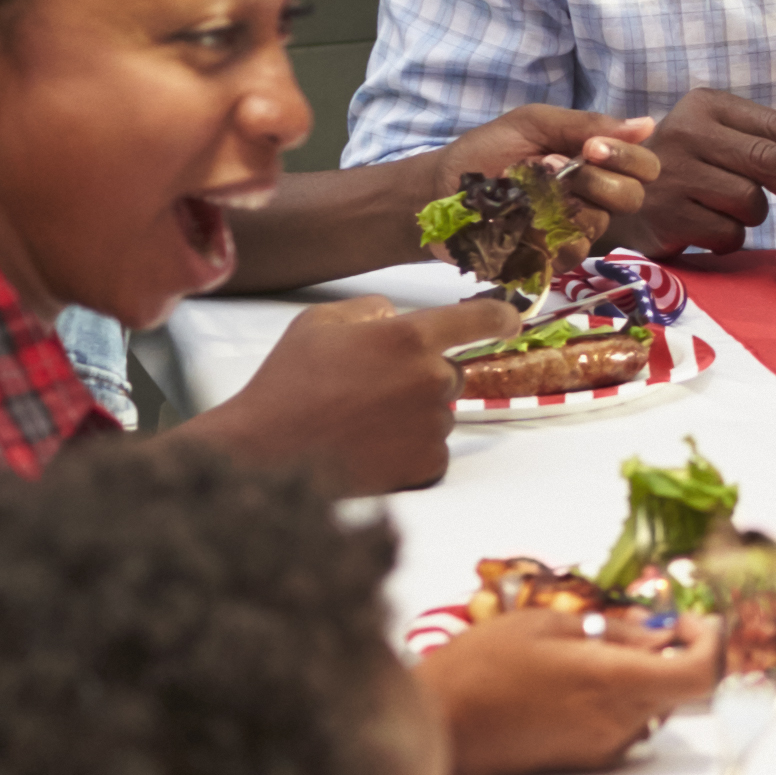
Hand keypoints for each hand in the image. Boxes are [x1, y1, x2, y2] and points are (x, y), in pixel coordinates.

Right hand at [183, 298, 493, 495]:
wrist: (267, 452)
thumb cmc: (287, 383)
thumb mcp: (319, 323)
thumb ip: (368, 310)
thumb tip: (394, 314)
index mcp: (408, 337)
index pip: (480, 320)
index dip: (499, 319)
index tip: (509, 322)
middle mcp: (431, 379)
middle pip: (451, 373)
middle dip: (423, 378)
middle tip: (374, 390)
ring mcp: (432, 425)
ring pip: (440, 413)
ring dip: (415, 415)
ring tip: (362, 422)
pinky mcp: (427, 465)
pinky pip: (434, 450)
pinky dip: (411, 449)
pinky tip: (370, 447)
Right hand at [423, 597, 725, 774]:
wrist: (431, 729)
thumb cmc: (478, 669)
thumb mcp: (545, 624)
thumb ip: (612, 631)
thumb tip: (658, 635)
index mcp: (614, 683)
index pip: (703, 674)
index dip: (711, 644)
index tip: (690, 622)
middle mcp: (618, 723)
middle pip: (680, 689)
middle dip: (672, 653)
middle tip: (640, 626)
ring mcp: (601, 747)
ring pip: (651, 705)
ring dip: (640, 675)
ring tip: (588, 649)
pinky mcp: (582, 760)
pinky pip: (621, 724)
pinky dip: (614, 697)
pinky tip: (569, 679)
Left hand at [434, 107, 665, 236]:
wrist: (438, 190)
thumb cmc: (484, 152)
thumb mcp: (532, 124)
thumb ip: (585, 124)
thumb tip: (646, 123)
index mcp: (595, 163)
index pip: (644, 167)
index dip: (627, 158)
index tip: (591, 149)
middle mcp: (593, 198)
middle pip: (630, 198)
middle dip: (596, 181)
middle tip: (553, 168)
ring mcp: (573, 232)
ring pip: (599, 225)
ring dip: (562, 205)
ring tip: (525, 193)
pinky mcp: (550, 260)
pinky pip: (568, 253)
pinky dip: (544, 233)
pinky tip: (520, 222)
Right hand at [641, 90, 775, 252]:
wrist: (614, 196)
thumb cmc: (684, 170)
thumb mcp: (720, 143)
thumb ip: (773, 150)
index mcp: (706, 105)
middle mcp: (687, 131)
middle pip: (768, 161)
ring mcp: (672, 173)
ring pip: (750, 202)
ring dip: (752, 215)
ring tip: (720, 208)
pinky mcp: (665, 214)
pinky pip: (727, 233)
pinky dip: (727, 237)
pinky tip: (701, 226)